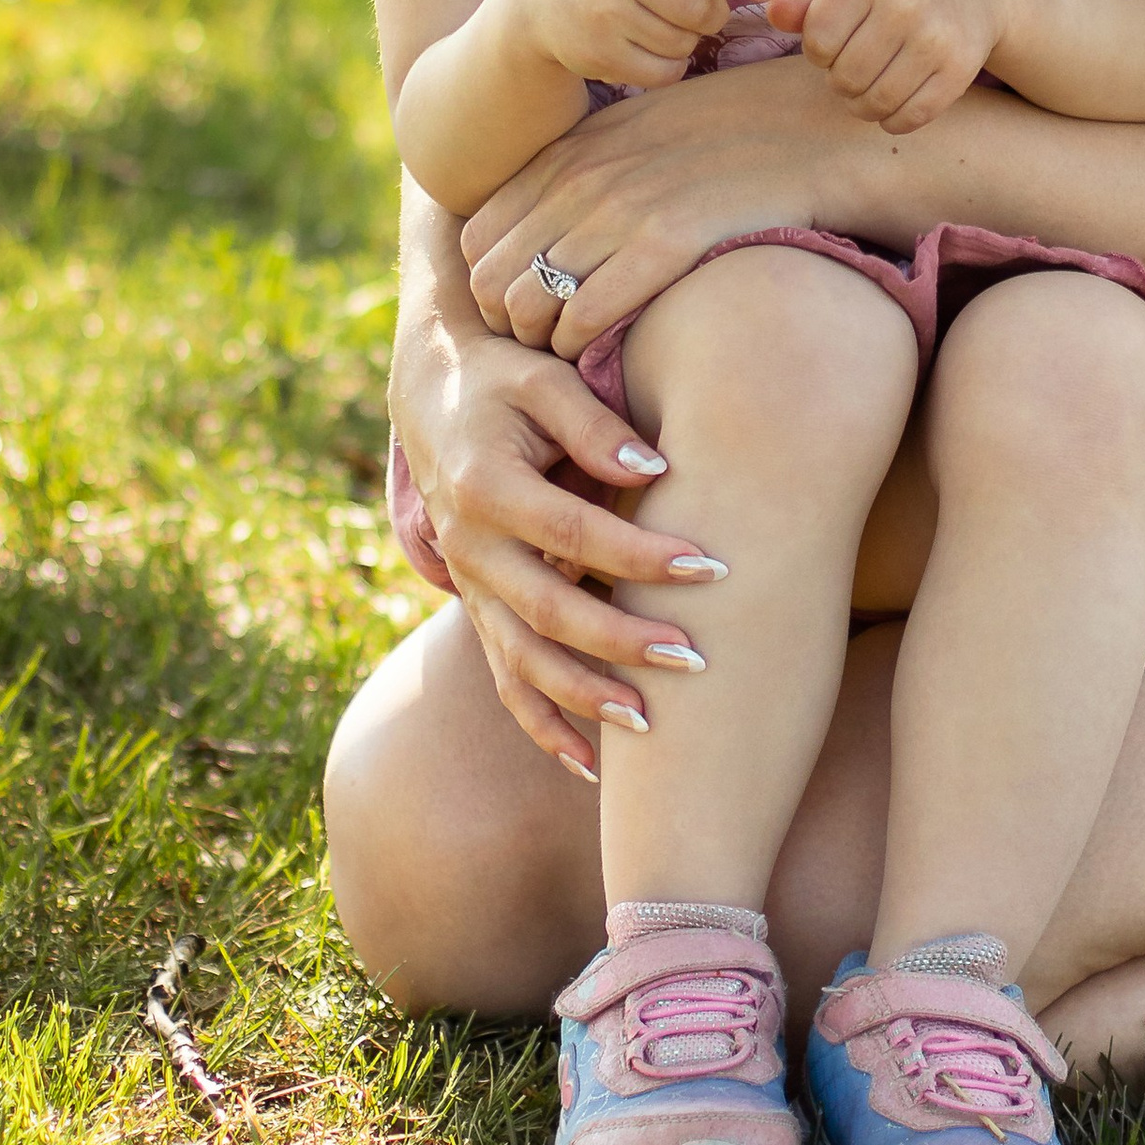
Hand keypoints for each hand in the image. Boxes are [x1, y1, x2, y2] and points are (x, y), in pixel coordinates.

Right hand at [391, 195, 733, 771]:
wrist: (433, 390)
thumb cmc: (504, 377)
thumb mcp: (545, 379)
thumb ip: (596, 425)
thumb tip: (659, 469)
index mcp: (488, 485)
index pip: (576, 533)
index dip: (642, 554)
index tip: (712, 565)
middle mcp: (470, 546)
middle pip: (550, 610)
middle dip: (622, 640)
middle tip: (696, 658)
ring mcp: (470, 584)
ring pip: (523, 660)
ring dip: (585, 697)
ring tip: (650, 726)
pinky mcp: (478, 606)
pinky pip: (506, 678)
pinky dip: (544, 725)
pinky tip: (591, 767)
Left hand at [460, 51, 892, 354]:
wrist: (810, 130)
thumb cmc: (731, 142)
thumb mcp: (642, 135)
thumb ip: (587, 169)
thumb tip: (546, 223)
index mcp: (571, 152)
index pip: (477, 236)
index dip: (489, 283)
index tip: (525, 308)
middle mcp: (582, 178)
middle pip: (492, 279)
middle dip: (507, 323)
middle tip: (546, 344)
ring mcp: (621, 208)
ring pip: (528, 305)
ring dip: (540, 343)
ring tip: (575, 354)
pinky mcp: (665, 241)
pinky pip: (584, 317)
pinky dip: (580, 347)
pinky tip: (606, 353)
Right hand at [525, 0, 778, 88]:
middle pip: (699, 7)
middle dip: (712, 14)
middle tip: (699, 11)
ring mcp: (604, 12)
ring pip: (684, 43)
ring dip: (687, 40)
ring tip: (661, 23)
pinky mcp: (598, 53)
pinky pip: (664, 73)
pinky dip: (670, 67)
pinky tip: (651, 48)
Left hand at [765, 0, 1007, 133]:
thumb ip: (811, 1)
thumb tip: (770, 13)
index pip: (817, 41)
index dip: (818, 51)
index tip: (835, 42)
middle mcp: (905, 5)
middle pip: (844, 77)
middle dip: (841, 80)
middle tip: (854, 66)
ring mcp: (936, 40)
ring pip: (874, 103)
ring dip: (863, 104)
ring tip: (870, 85)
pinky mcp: (959, 71)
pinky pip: (909, 118)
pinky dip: (894, 120)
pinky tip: (895, 100)